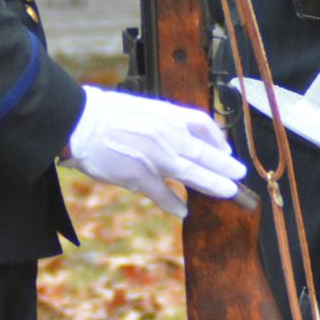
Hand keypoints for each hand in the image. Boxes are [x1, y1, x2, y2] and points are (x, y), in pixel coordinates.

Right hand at [63, 86, 246, 219]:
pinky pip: (163, 194)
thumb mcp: (142, 108)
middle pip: (205, 153)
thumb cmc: (104, 113)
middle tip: (240, 174)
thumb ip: (161, 121)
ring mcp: (155, 158)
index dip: (218, 139)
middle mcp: (166, 135)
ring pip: (193, 174)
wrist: (79, 122)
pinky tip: (183, 211)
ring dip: (213, 184)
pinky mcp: (139, 176)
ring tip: (228, 192)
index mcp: (166, 115)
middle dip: (225, 165)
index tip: (225, 148)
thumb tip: (175, 131)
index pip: (202, 125)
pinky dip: (174, 204)